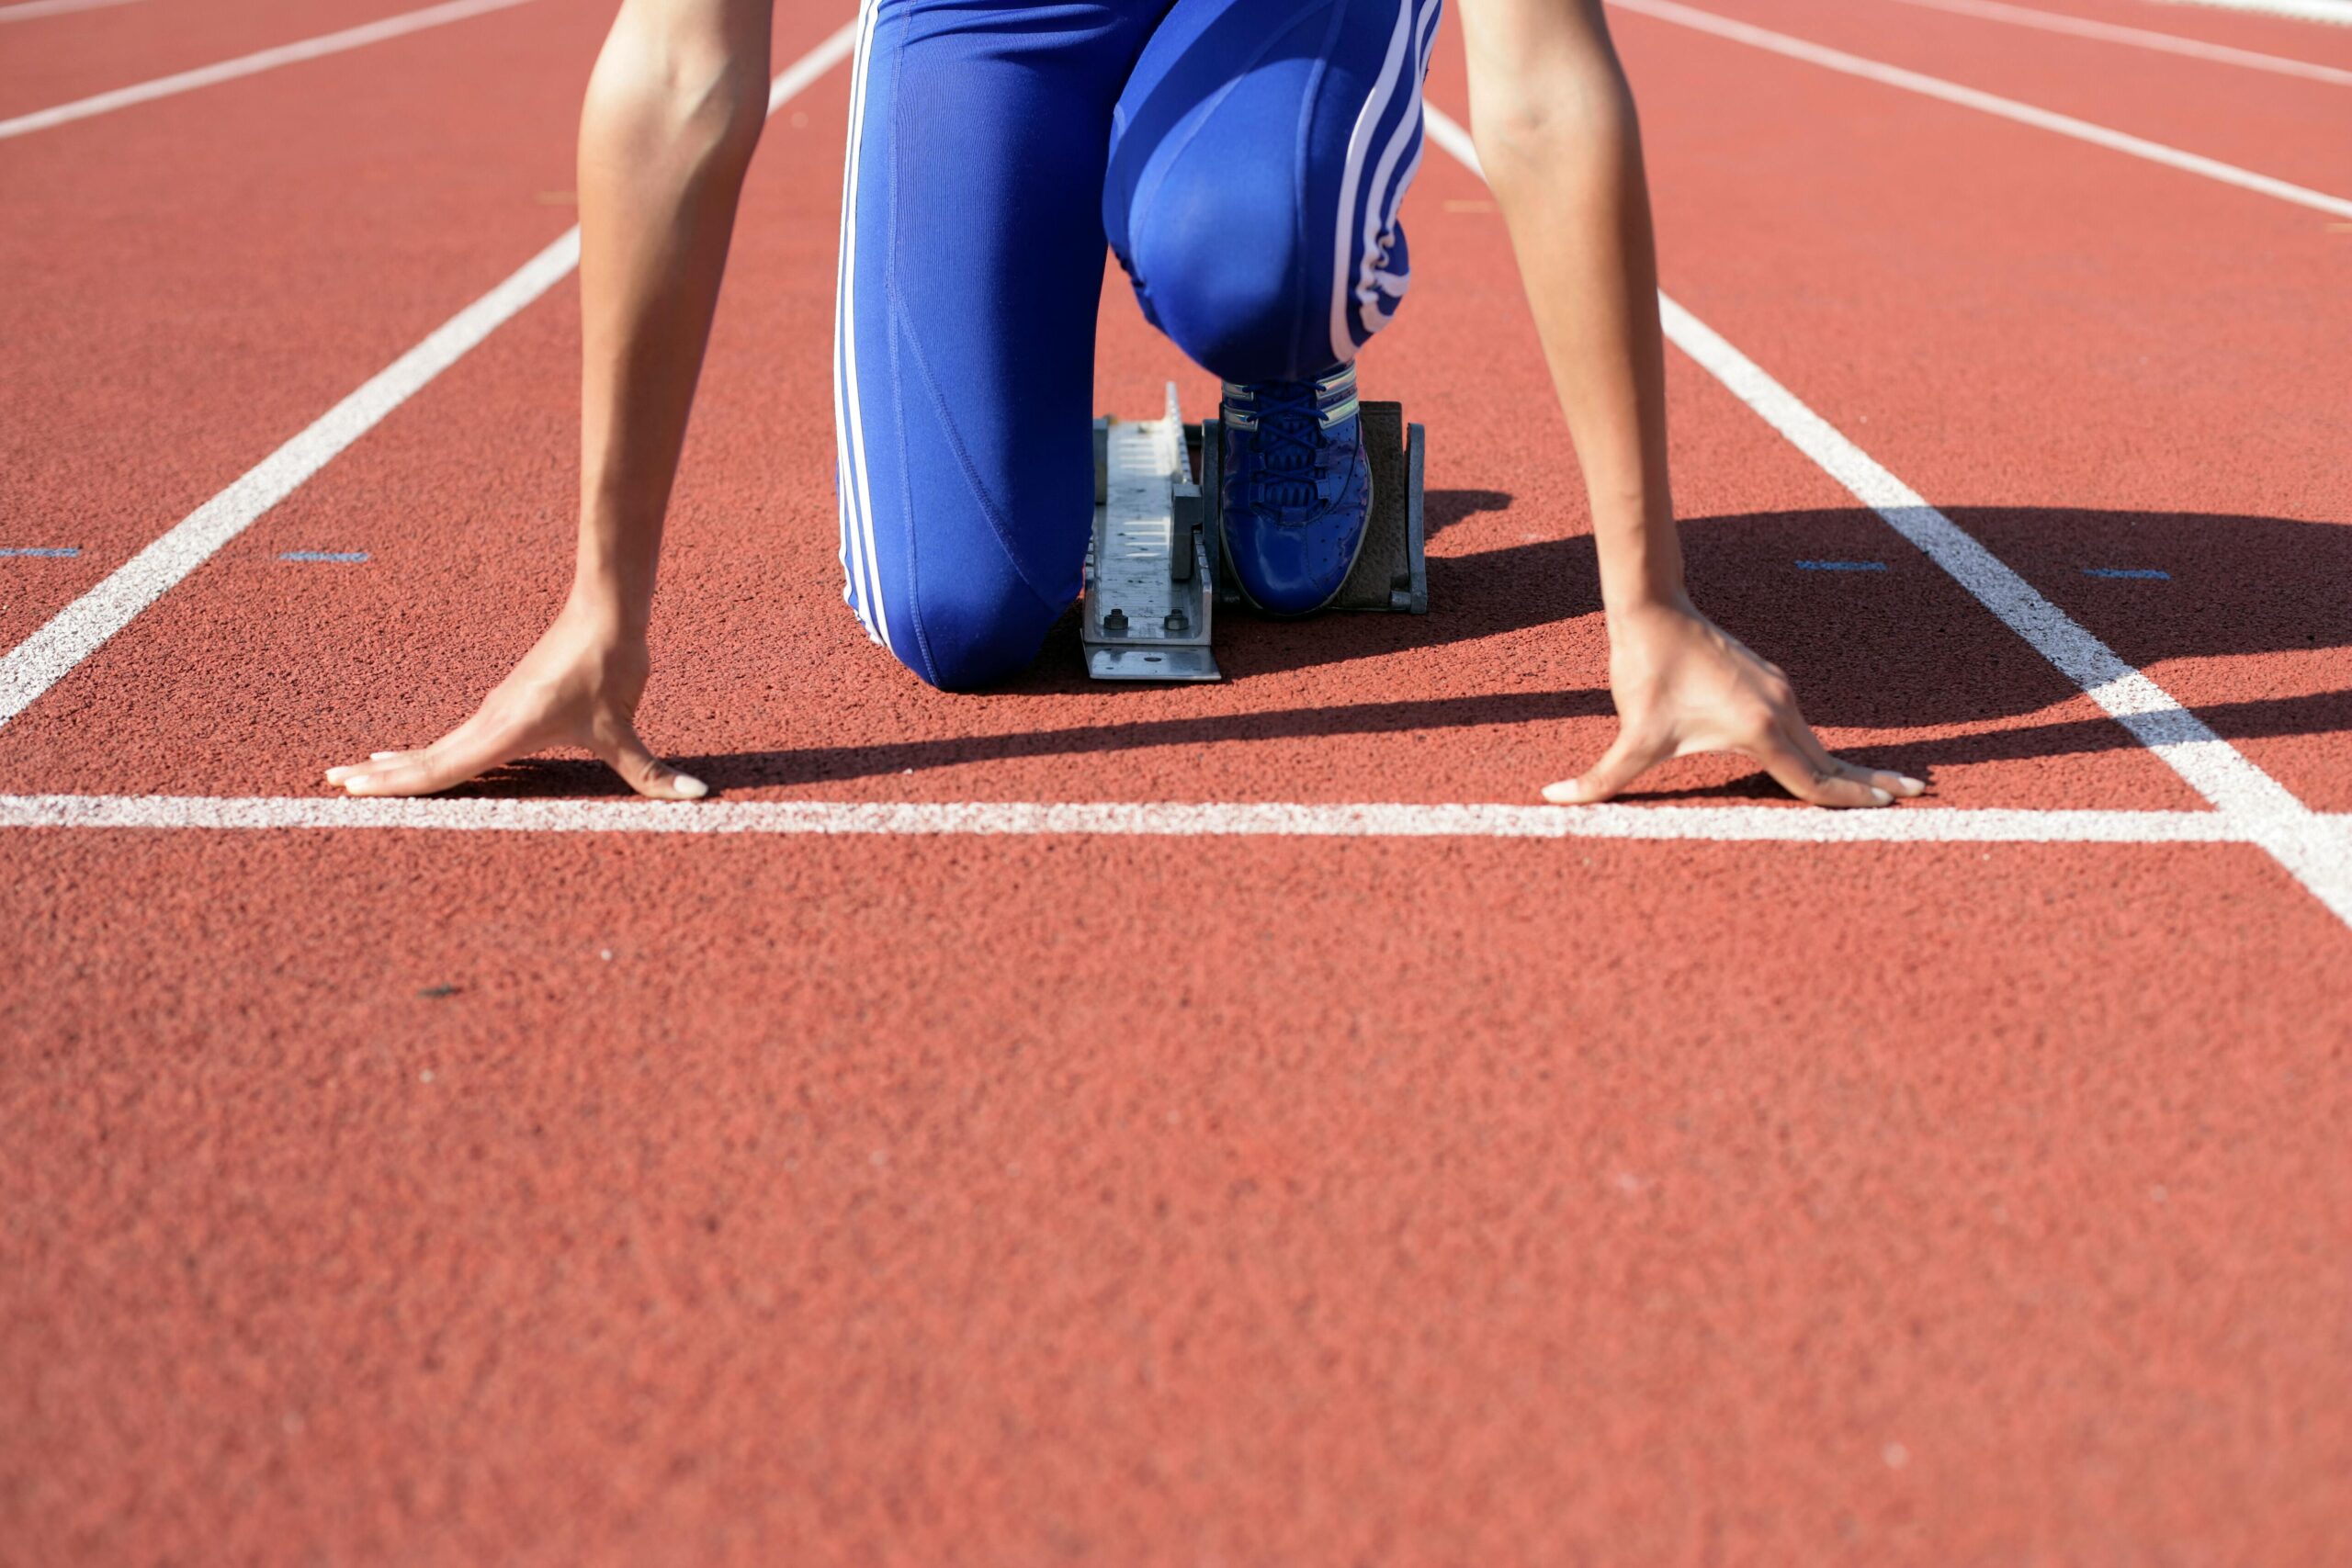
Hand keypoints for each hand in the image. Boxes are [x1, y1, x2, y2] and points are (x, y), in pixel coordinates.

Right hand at [324, 602, 706, 799]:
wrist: (607, 610)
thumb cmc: (611, 665)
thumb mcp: (625, 729)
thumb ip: (655, 773)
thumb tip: (700, 798)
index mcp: (506, 730)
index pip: (441, 767)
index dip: (397, 784)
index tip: (352, 792)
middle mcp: (490, 720)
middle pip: (425, 758)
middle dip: (379, 776)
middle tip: (330, 786)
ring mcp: (495, 711)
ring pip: (438, 746)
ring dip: (398, 764)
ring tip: (358, 776)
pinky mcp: (507, 704)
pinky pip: (457, 737)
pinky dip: (426, 751)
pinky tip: (413, 757)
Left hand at [1544, 597, 1924, 807]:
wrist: (1654, 609)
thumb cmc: (1645, 671)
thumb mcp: (1631, 736)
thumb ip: (1599, 780)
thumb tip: (1551, 800)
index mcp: (1760, 728)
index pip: (1814, 779)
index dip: (1850, 800)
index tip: (1888, 810)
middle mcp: (1782, 709)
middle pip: (1831, 760)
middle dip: (1872, 783)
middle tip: (1917, 796)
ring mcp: (1780, 693)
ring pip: (1819, 742)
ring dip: (1850, 766)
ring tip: (1886, 786)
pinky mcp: (1770, 683)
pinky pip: (1804, 727)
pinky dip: (1825, 748)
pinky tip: (1831, 761)